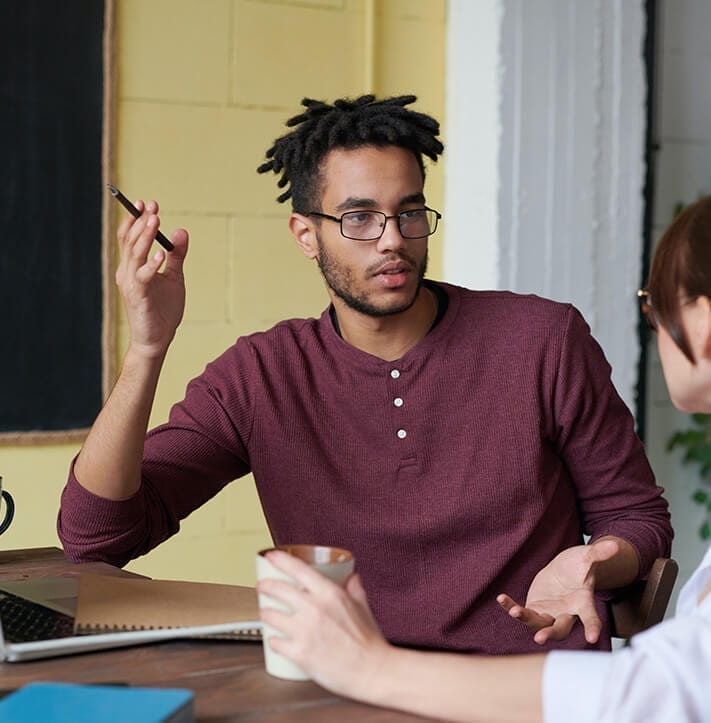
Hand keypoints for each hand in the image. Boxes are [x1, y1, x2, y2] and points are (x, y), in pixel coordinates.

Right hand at [115, 199, 188, 358]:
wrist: (157, 339)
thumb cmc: (163, 310)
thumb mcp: (174, 277)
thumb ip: (177, 256)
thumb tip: (181, 231)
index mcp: (133, 266)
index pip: (130, 237)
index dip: (135, 219)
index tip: (148, 203)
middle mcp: (127, 272)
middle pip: (130, 241)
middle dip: (140, 221)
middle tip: (152, 206)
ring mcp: (131, 284)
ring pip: (134, 255)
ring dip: (144, 236)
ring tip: (155, 220)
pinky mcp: (139, 297)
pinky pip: (143, 277)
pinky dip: (151, 265)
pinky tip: (161, 255)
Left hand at [256, 551, 391, 699]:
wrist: (372, 671)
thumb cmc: (369, 642)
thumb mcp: (363, 606)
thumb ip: (355, 589)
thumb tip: (352, 577)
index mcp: (329, 593)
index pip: (298, 568)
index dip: (280, 560)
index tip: (271, 556)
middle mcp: (314, 608)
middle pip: (277, 589)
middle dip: (265, 585)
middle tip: (262, 586)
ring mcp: (304, 631)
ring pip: (271, 615)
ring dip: (265, 614)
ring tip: (266, 614)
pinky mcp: (299, 653)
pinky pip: (275, 642)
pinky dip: (272, 640)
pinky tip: (275, 640)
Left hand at [497, 538, 619, 644]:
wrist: (565, 570)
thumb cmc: (578, 565)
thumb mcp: (586, 557)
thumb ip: (598, 554)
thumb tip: (614, 545)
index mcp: (582, 602)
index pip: (590, 617)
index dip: (592, 628)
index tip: (591, 639)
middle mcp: (566, 613)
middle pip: (560, 628)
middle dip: (550, 634)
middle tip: (540, 638)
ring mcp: (550, 613)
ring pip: (538, 623)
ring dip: (526, 619)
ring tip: (515, 611)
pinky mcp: (535, 609)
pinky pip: (522, 612)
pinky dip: (511, 607)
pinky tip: (501, 599)